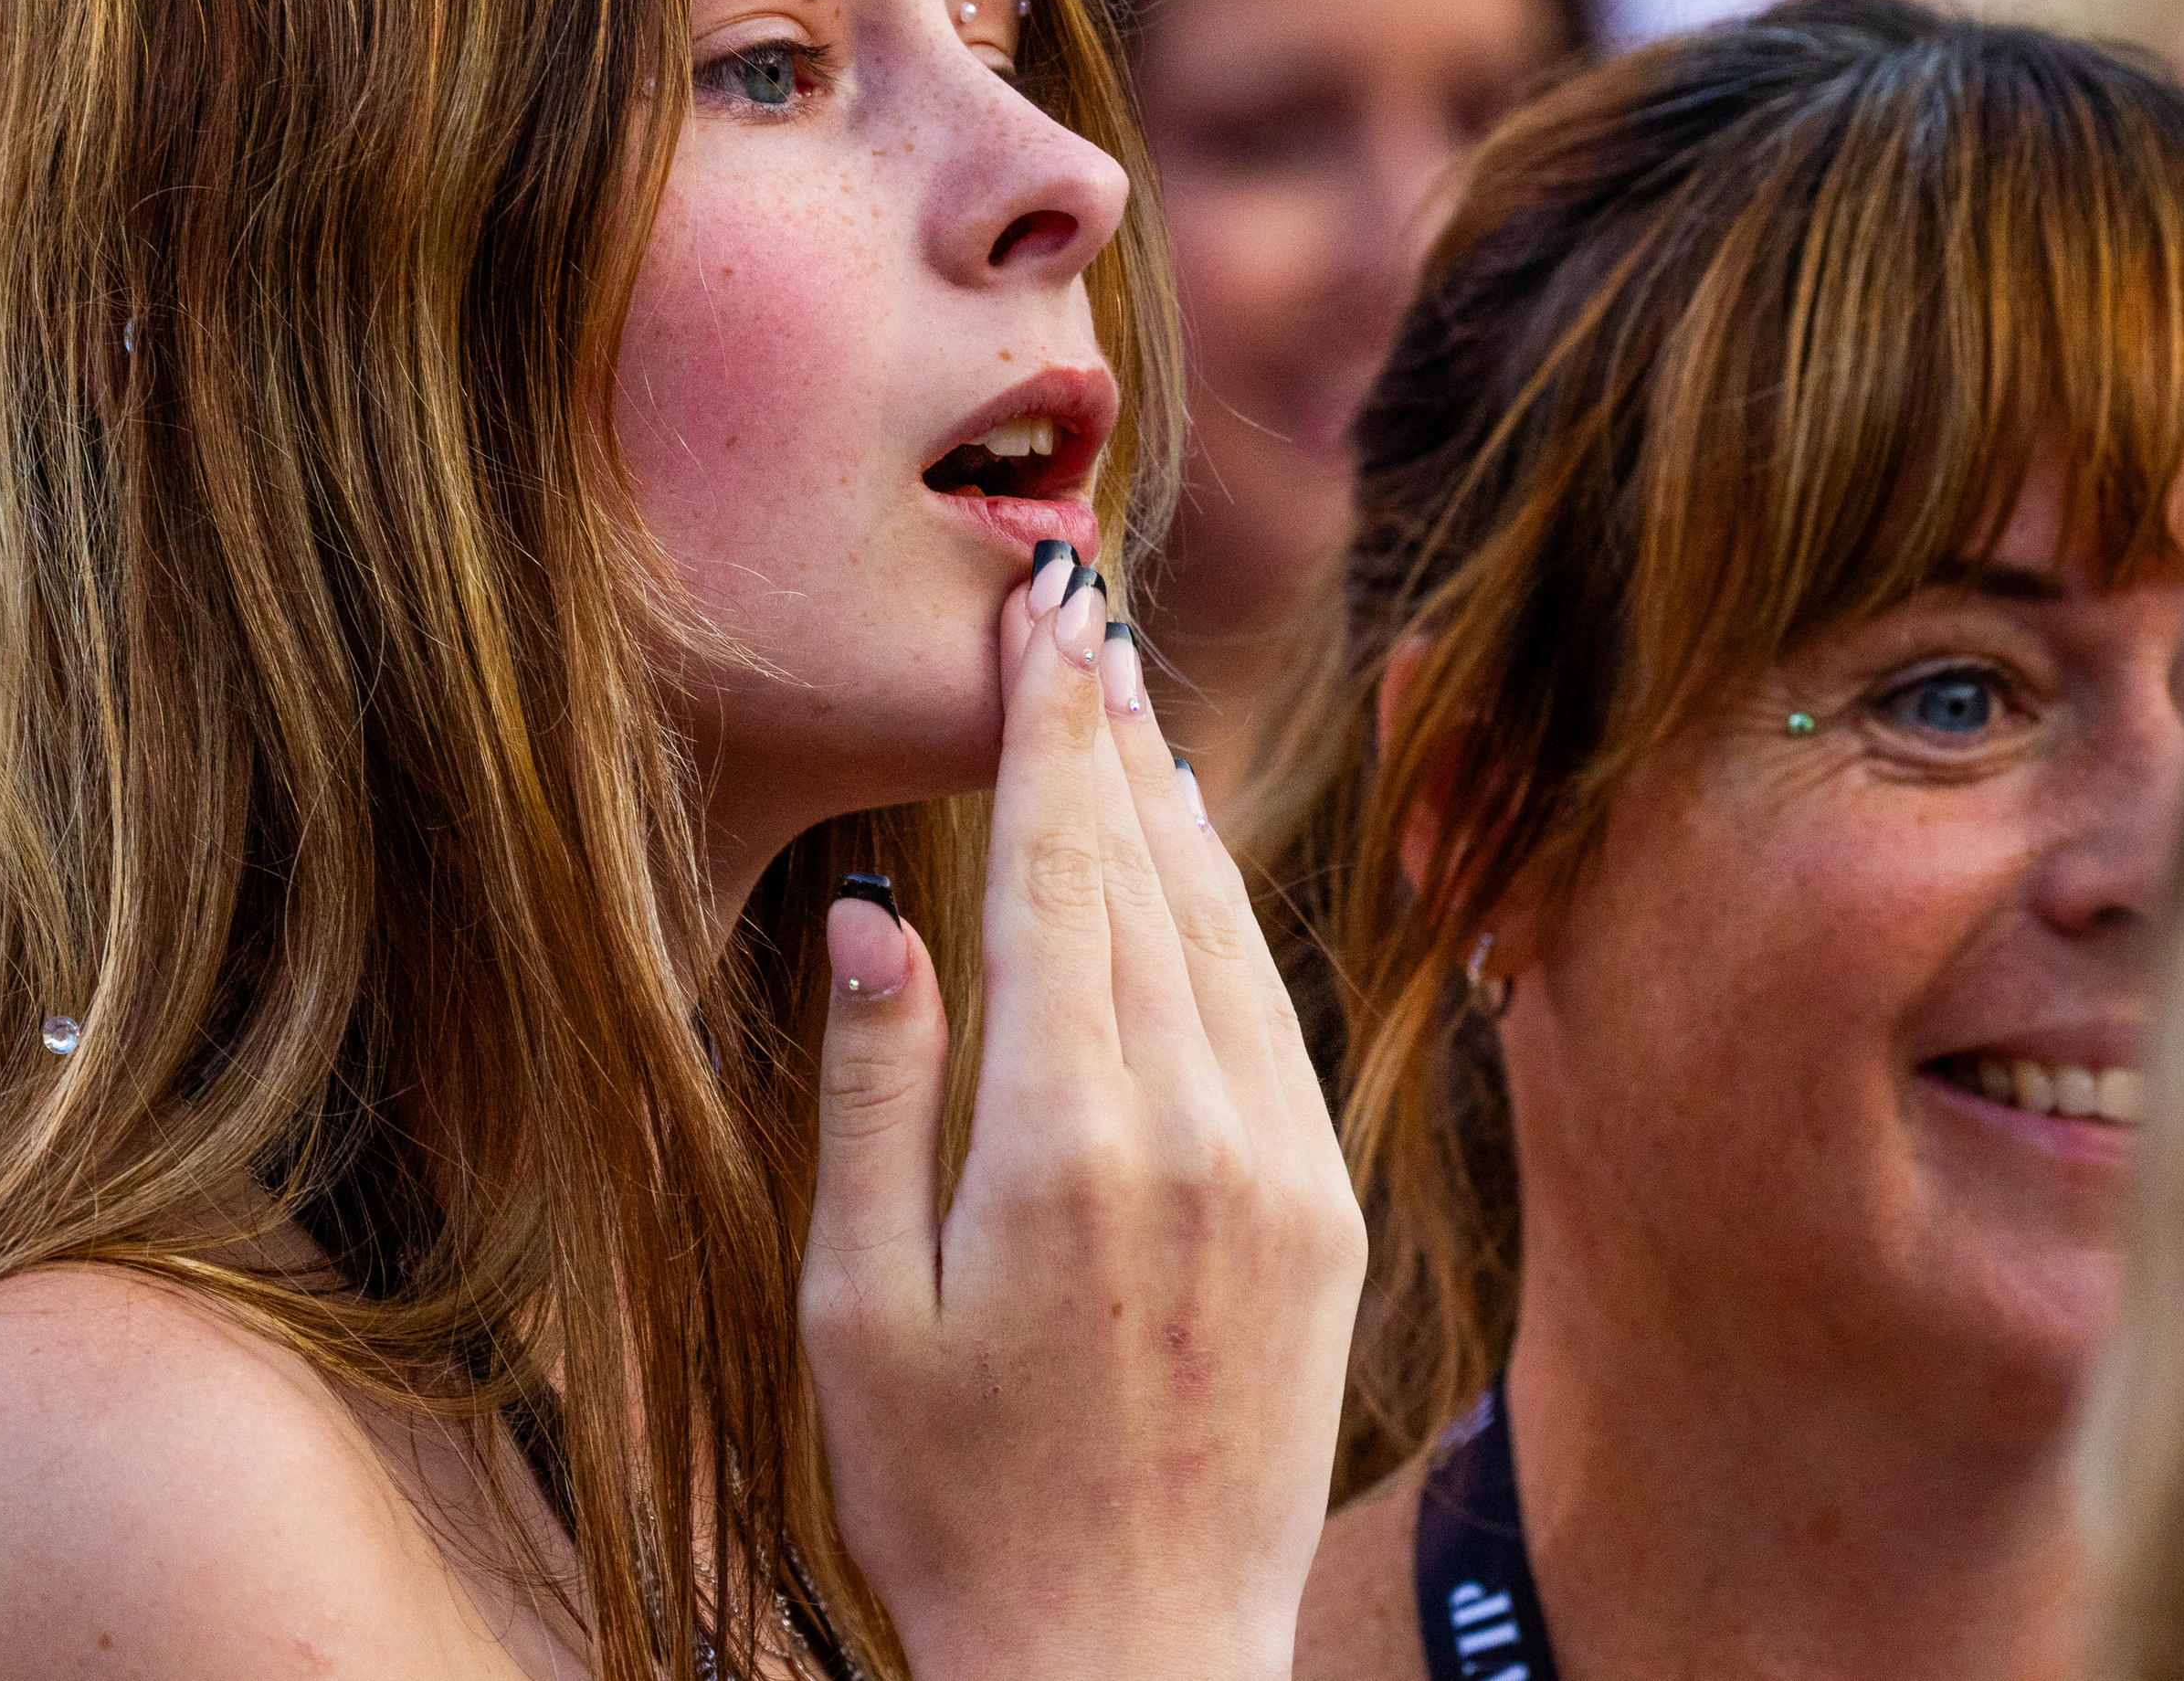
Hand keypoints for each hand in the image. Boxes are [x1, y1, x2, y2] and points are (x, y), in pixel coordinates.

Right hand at [802, 547, 1366, 1680]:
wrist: (1131, 1665)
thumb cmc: (951, 1506)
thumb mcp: (858, 1312)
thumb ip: (872, 1097)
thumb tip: (874, 917)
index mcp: (1061, 1142)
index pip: (1057, 874)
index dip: (1044, 733)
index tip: (1035, 618)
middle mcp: (1194, 1130)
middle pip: (1145, 875)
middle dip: (1105, 733)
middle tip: (1077, 608)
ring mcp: (1279, 1168)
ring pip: (1223, 933)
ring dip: (1173, 808)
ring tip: (1126, 705)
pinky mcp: (1325, 1214)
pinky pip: (1274, 1019)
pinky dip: (1228, 919)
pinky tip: (1193, 870)